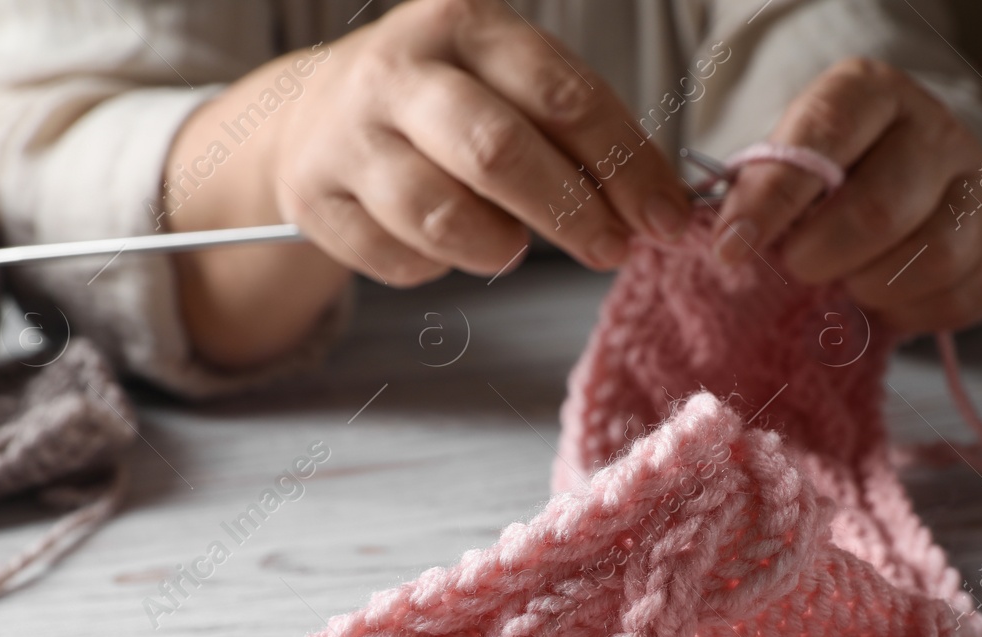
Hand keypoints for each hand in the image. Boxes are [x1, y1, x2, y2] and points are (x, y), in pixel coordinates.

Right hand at [274, 0, 689, 280]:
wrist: (317, 114)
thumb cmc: (450, 103)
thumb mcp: (511, 86)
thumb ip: (578, 135)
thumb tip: (657, 210)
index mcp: (466, 22)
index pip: (563, 96)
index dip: (625, 165)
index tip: (667, 219)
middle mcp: (400, 68)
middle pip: (498, 152)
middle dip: (571, 214)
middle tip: (610, 251)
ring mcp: (348, 133)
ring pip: (441, 215)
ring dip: (497, 247)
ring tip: (512, 247)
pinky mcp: (314, 196)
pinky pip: (400, 258)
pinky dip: (437, 267)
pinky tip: (444, 244)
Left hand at [711, 58, 981, 335]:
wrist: (899, 180)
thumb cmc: (828, 179)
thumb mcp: (784, 164)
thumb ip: (759, 191)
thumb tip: (731, 243)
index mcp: (871, 93)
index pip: (825, 135)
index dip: (774, 198)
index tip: (731, 248)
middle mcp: (934, 128)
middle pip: (883, 207)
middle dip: (824, 254)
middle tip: (798, 268)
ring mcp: (977, 181)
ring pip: (933, 255)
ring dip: (874, 286)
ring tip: (849, 282)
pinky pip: (960, 293)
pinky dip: (911, 311)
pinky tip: (886, 297)